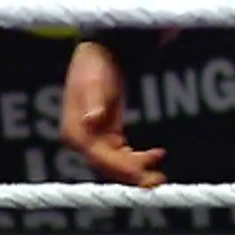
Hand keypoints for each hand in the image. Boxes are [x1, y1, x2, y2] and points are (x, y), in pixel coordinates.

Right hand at [61, 41, 165, 187]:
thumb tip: (92, 119)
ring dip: (138, 171)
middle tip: (158, 180)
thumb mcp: (95, 82)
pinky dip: (138, 159)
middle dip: (133, 175)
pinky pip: (122, 156)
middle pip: (107, 166)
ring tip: (161, 175)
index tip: (142, 171)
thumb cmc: (95, 66)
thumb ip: (94, 101)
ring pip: (116, 165)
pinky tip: (157, 154)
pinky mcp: (106, 137)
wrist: (99, 54)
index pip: (97, 157)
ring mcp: (93, 140)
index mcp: (74, 131)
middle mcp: (81, 141)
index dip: (120, 167)